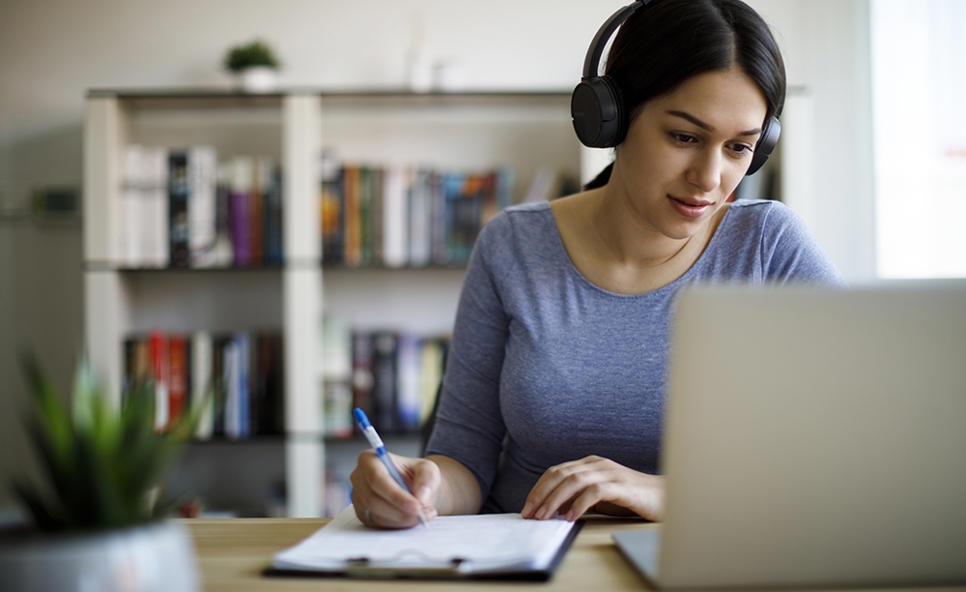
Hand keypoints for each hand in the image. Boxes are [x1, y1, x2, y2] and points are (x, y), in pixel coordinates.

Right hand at [349, 451, 439, 528]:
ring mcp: (359, 498)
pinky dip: (398, 524)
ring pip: (377, 514)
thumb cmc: (415, 474)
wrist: (415, 488)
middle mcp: (359, 478)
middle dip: (401, 510)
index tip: (415, 506)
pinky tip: (412, 519)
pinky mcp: (364, 514)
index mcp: (369, 459)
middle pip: (374, 500)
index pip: (377, 478)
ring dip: (402, 519)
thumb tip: (421, 496)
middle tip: (424, 514)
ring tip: (424, 515)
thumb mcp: (427, 469)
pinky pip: (379, 524)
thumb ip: (426, 479)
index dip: (395, 495)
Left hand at [521, 455, 664, 521]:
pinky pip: (595, 492)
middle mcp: (597, 464)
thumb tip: (553, 510)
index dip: (539, 489)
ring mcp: (609, 473)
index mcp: (589, 464)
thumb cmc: (631, 499)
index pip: (556, 471)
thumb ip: (579, 498)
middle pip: (560, 474)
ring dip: (555, 500)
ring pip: (573, 481)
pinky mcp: (622, 486)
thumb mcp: (599, 497)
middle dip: (541, 494)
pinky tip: (571, 517)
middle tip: (529, 514)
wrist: (665, 498)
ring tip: (544, 517)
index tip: (527, 508)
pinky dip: (579, 504)